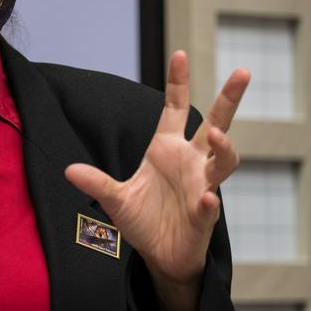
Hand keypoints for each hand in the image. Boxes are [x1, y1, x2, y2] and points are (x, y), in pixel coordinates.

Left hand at [64, 51, 249, 310]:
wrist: (160, 256)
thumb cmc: (144, 221)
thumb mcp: (115, 198)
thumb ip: (96, 182)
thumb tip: (68, 170)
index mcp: (167, 149)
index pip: (175, 108)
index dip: (177, 82)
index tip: (179, 53)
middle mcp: (190, 162)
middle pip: (217, 124)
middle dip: (229, 99)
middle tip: (242, 71)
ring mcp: (202, 187)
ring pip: (224, 161)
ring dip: (224, 149)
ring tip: (218, 136)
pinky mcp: (204, 216)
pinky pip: (210, 205)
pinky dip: (208, 203)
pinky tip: (205, 200)